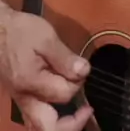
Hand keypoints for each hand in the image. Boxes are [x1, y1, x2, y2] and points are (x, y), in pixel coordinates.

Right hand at [0, 7, 92, 129]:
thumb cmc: (20, 32)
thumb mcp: (45, 37)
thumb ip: (65, 57)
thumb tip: (84, 72)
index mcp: (31, 83)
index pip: (64, 94)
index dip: (78, 82)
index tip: (83, 68)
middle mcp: (25, 99)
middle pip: (49, 127)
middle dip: (72, 122)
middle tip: (87, 110)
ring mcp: (21, 102)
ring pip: (41, 127)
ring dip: (61, 125)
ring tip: (78, 114)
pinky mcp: (21, 99)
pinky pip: (36, 120)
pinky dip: (51, 120)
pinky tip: (62, 109)